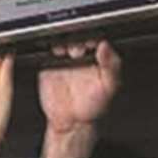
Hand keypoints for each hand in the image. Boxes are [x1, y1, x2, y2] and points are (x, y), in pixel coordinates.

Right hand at [38, 40, 120, 157]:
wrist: (72, 122)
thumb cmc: (94, 105)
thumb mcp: (110, 85)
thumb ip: (111, 65)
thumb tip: (105, 46)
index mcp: (96, 56)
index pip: (94, 36)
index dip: (92, 35)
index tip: (91, 42)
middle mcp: (80, 54)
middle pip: (75, 35)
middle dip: (76, 38)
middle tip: (78, 50)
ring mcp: (63, 58)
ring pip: (60, 39)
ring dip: (62, 42)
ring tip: (67, 53)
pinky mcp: (48, 64)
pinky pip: (46, 51)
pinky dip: (48, 48)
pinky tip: (56, 54)